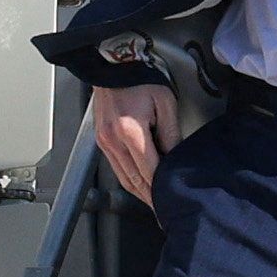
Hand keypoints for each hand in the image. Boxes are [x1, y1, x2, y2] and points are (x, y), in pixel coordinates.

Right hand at [88, 82, 184, 205]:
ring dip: (138, 192)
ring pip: (122, 177)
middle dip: (150, 198)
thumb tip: (175, 159)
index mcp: (131, 131)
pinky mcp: (101, 139)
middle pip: (134, 180)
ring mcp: (104, 141)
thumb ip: (171, 134)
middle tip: (164, 211)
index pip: (149, 171)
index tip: (171, 202)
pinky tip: (139, 185)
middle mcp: (113, 140)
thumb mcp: (165, 103)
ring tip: (153, 203)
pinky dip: (127, 179)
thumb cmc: (140, 78)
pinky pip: (115, 166)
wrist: (112, 65)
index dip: (160, 190)